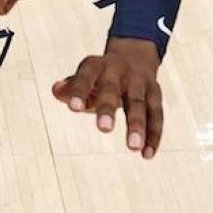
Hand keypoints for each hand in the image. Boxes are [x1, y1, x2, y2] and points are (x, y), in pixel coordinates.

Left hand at [51, 37, 162, 158]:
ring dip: (137, 125)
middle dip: (108, 108)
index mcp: (97, 65)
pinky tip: (147, 154)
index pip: (86, 76)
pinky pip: (156, 115)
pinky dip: (153, 135)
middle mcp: (119, 70)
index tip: (74, 108)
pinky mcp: (155, 94)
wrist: (134, 57)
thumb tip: (56, 90)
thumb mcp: (83, 78)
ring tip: (133, 147)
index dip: (80, 91)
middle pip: (113, 89)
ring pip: (139, 103)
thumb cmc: (100, 77)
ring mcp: (139, 81)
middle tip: (103, 129)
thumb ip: (69, 88)